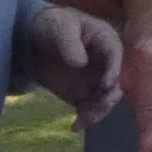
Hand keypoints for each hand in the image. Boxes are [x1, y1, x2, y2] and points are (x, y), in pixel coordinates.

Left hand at [28, 5, 123, 128]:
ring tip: (83, 120)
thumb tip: (81, 63)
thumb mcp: (60, 27)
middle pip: (117, 84)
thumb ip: (70, 43)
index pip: (118, 58)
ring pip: (105, 100)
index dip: (114, 71)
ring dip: (97, 112)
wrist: (34, 39)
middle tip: (96, 108)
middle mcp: (109, 65)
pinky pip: (90, 109)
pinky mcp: (85, 94)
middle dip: (109, 98)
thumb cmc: (53, 25)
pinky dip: (85, 118)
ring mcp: (98, 81)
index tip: (105, 84)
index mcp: (108, 43)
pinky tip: (76, 126)